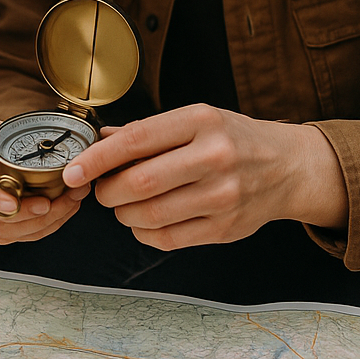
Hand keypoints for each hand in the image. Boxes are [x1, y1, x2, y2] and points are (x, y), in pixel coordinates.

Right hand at [0, 119, 89, 243]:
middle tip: (64, 198)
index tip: (16, 202)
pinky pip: (30, 234)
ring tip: (75, 198)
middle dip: (37, 214)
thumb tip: (41, 154)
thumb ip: (6, 140)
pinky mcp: (5, 230)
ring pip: (19, 232)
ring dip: (53, 218)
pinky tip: (70, 206)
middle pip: (0, 222)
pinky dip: (55, 222)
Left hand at [62, 105, 347, 249]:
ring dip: (123, 214)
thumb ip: (145, 132)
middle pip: (140, 183)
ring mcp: (223, 196)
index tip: (72, 170)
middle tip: (102, 190)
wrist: (287, 167)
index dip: (97, 157)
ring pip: (150, 215)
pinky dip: (144, 232)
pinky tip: (146, 220)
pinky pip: (167, 238)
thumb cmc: (231, 139)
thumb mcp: (194, 119)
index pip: (137, 139)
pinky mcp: (225, 228)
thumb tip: (95, 141)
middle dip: (108, 191)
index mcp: (201, 121)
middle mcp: (215, 157)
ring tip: (125, 204)